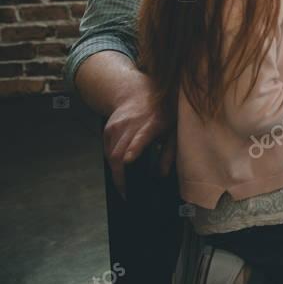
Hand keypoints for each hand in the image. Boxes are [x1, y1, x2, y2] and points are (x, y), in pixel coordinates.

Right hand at [103, 75, 172, 197]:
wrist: (136, 92)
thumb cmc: (161, 111)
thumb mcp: (173, 128)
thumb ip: (170, 151)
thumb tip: (162, 173)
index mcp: (152, 122)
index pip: (140, 136)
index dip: (133, 148)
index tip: (127, 160)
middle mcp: (131, 123)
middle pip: (119, 152)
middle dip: (120, 176)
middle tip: (126, 192)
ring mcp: (117, 126)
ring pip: (111, 154)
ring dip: (116, 171)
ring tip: (123, 185)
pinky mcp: (108, 130)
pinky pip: (107, 151)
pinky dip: (112, 161)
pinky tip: (120, 168)